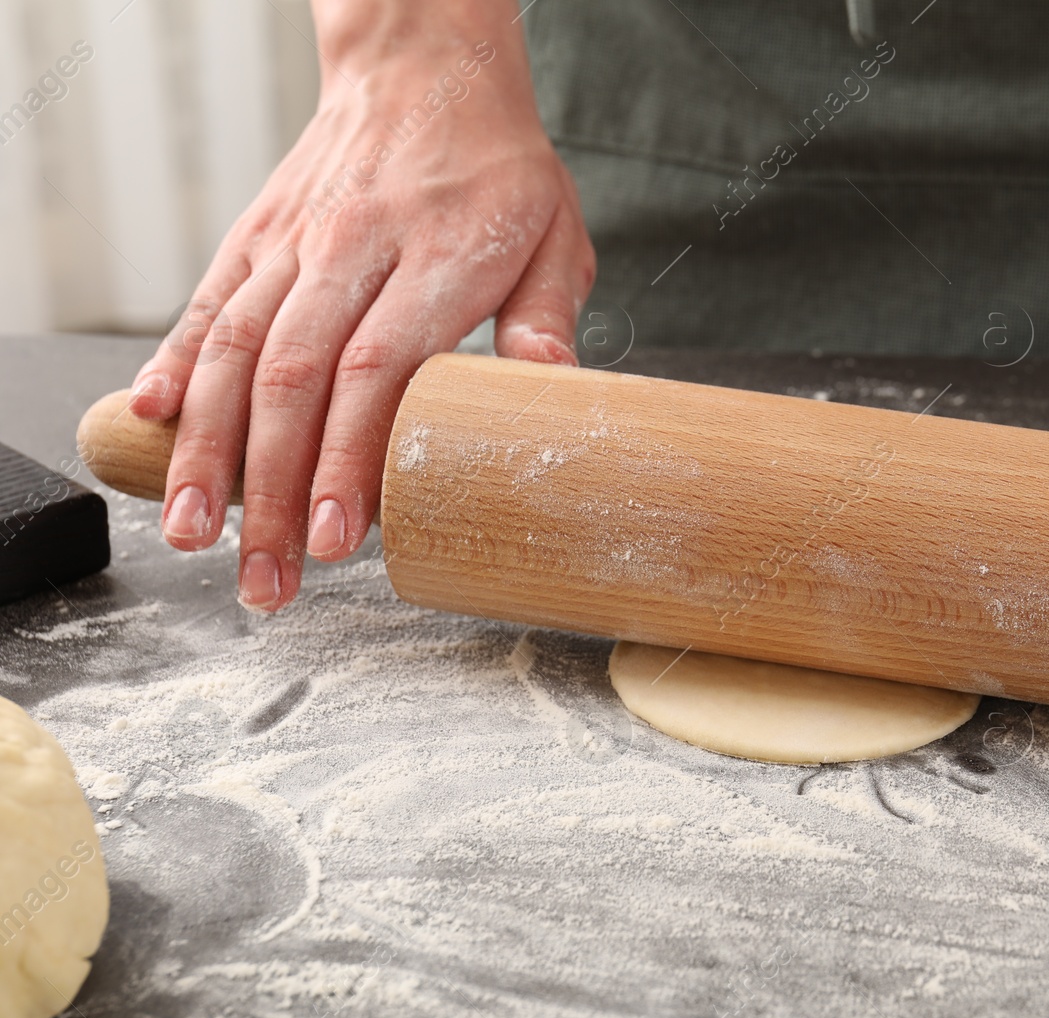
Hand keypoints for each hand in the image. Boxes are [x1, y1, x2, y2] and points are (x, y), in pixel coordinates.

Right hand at [126, 1, 593, 611]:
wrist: (426, 68)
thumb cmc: (498, 168)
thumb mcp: (556, 236)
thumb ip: (546, 320)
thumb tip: (548, 398)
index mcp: (433, 257)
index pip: (378, 370)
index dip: (349, 459)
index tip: (339, 537)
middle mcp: (350, 249)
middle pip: (296, 380)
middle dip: (272, 490)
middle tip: (267, 578)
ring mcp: (293, 242)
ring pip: (236, 351)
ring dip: (210, 449)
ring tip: (194, 532)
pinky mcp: (256, 235)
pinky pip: (208, 304)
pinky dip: (177, 365)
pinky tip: (153, 424)